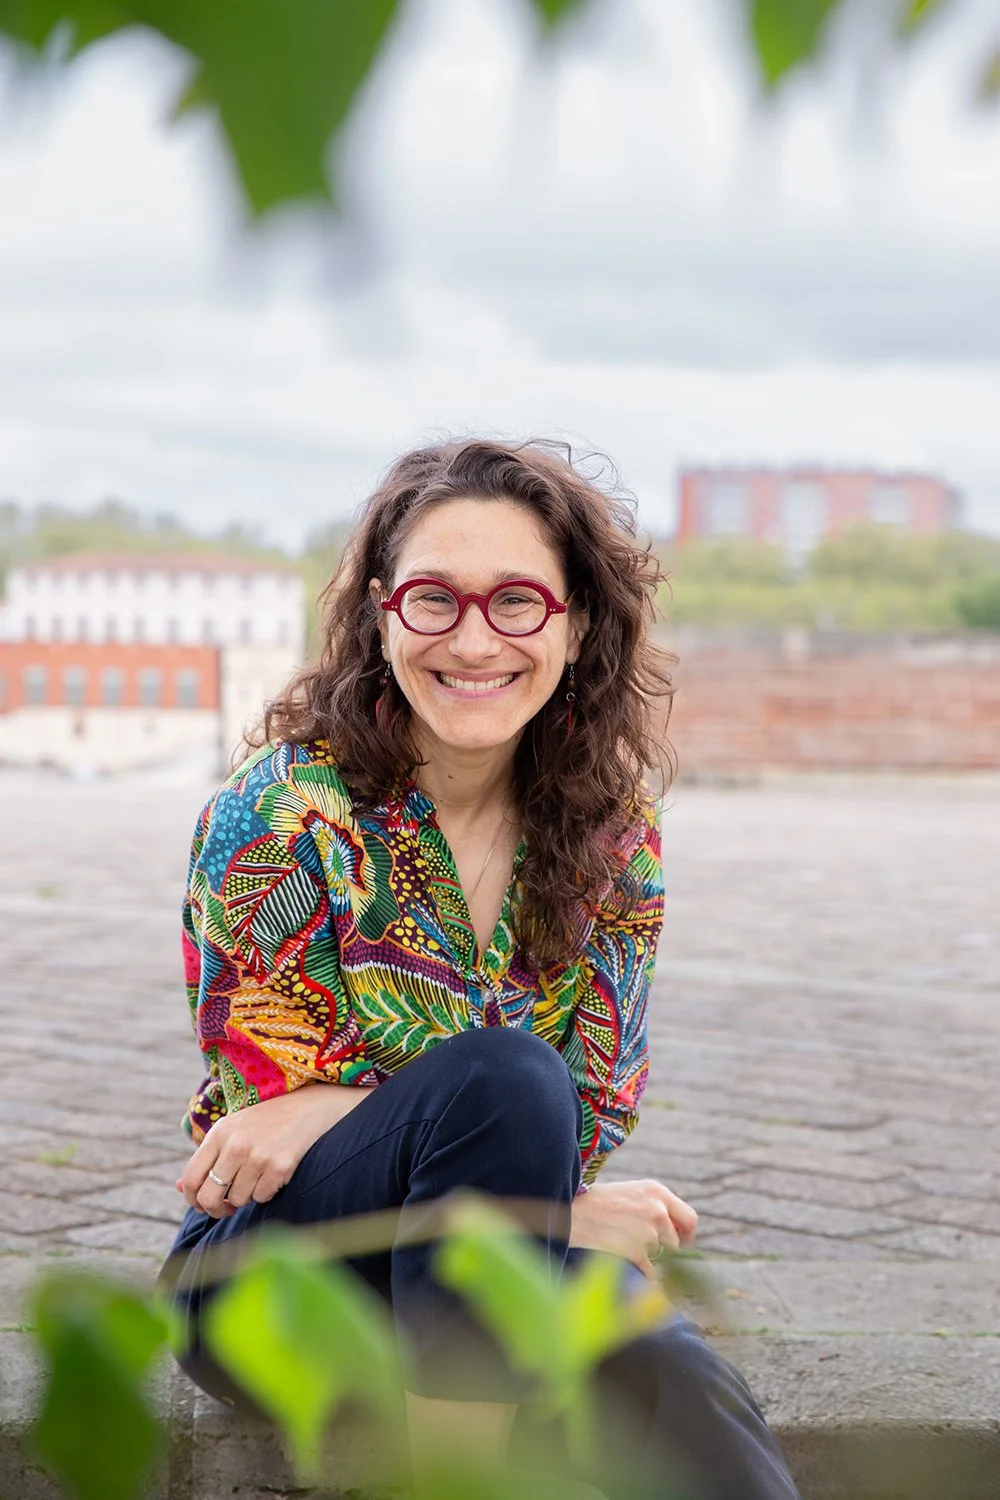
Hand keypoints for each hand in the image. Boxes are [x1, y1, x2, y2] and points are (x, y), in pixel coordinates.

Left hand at [176, 1082, 372, 1219]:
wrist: (308, 1107)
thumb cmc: (265, 1120)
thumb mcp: (231, 1130)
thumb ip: (206, 1158)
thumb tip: (179, 1188)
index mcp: (219, 1134)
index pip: (191, 1178)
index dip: (192, 1199)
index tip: (201, 1204)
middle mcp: (235, 1145)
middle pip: (209, 1196)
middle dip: (215, 1209)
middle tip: (225, 1208)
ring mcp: (258, 1157)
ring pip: (238, 1200)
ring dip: (246, 1196)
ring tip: (257, 1176)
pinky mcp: (280, 1167)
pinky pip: (262, 1197)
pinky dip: (266, 1191)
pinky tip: (273, 1173)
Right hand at [569, 1178, 697, 1281]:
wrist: (570, 1212)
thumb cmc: (595, 1202)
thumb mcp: (629, 1192)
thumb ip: (653, 1206)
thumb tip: (672, 1231)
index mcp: (657, 1191)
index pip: (690, 1218)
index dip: (686, 1234)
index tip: (678, 1242)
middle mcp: (658, 1209)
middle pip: (677, 1242)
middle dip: (667, 1250)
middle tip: (651, 1253)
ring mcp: (649, 1232)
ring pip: (662, 1258)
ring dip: (649, 1260)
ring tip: (625, 1251)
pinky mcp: (637, 1252)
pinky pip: (650, 1273)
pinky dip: (641, 1275)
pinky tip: (626, 1266)